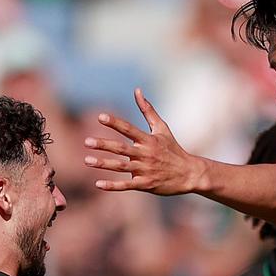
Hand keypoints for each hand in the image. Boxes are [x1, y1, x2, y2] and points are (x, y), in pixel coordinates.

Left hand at [85, 88, 203, 195]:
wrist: (189, 173)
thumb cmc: (173, 149)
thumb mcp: (162, 128)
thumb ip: (148, 110)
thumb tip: (137, 90)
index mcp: (148, 140)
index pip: (129, 129)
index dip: (115, 123)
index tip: (101, 117)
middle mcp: (146, 154)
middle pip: (121, 149)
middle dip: (104, 145)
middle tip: (87, 142)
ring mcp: (145, 170)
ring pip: (121, 167)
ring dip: (104, 164)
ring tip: (87, 160)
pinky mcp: (145, 184)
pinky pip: (127, 185)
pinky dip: (113, 185)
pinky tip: (98, 184)